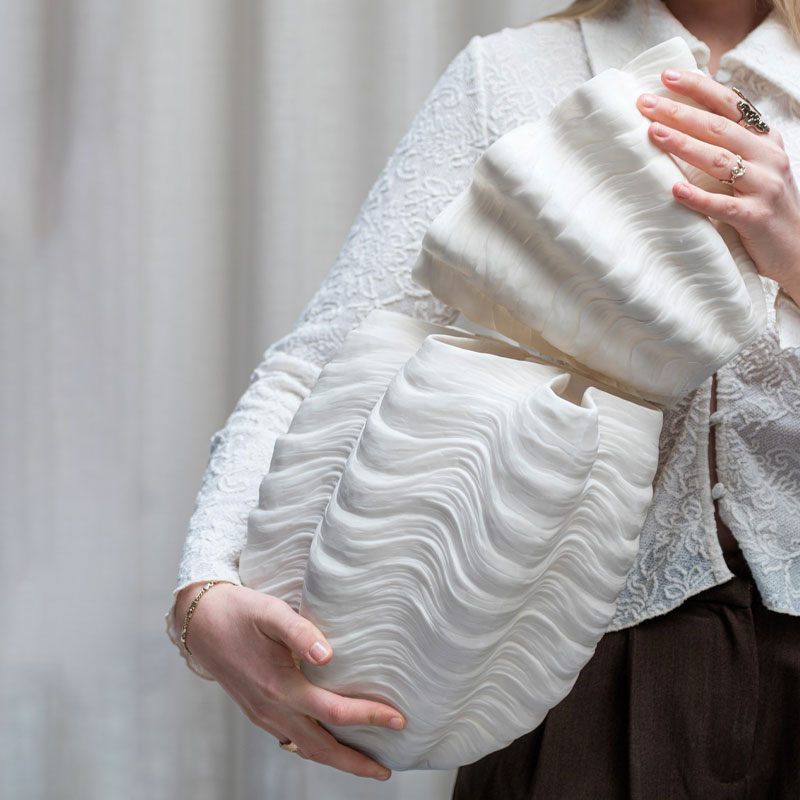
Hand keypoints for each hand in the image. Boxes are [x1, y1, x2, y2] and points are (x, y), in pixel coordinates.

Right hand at [175, 581, 404, 780]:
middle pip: (321, 748)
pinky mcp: (257, 710)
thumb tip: (328, 656)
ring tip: (363, 763)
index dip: (370, 717)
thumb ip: (300, 632)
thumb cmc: (239, 612)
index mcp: (280, 688)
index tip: (399, 719)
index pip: (334, 712)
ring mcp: (263, 714)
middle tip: (386, 771)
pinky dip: (314, 747)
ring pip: (305, 748)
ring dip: (335, 759)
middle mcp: (272, 709)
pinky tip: (326, 740)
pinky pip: (291, 739)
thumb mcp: (270, 612)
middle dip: (355, 763)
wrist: (199, 623)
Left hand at [636, 69, 799, 304]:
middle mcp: (767, 157)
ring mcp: (763, 186)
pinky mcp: (755, 217)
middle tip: (645, 104)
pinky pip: (723, 205)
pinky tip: (674, 190)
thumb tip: (686, 120)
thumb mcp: (756, 166)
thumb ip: (730, 145)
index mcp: (764, 140)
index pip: (730, 105)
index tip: (666, 76)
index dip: (699, 88)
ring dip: (684, 145)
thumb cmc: (764, 205)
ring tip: (654, 134)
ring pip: (719, 160)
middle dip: (680, 112)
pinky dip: (697, 197)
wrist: (797, 248)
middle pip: (718, 128)